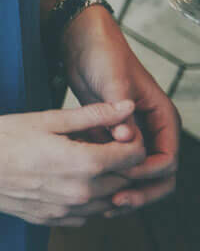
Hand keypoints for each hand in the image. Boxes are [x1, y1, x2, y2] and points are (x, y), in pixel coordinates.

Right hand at [0, 100, 157, 224]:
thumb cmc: (3, 136)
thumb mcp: (48, 119)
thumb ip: (92, 115)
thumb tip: (126, 106)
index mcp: (85, 163)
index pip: (134, 157)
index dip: (131, 143)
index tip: (117, 135)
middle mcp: (82, 192)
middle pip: (125, 181)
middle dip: (121, 164)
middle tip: (100, 147)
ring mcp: (67, 210)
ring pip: (108, 202)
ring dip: (106, 185)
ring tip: (84, 166)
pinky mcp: (52, 220)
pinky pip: (85, 216)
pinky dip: (86, 202)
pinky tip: (67, 184)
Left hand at [60, 5, 180, 210]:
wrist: (83, 44)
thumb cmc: (104, 56)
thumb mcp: (113, 81)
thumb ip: (119, 111)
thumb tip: (127, 140)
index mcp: (162, 118)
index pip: (167, 159)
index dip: (147, 173)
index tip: (123, 176)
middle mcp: (153, 131)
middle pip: (159, 176)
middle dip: (142, 192)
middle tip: (116, 203)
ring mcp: (134, 136)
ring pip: (138, 176)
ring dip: (125, 191)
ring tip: (103, 206)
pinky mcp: (113, 138)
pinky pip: (117, 167)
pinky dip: (109, 180)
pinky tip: (90, 191)